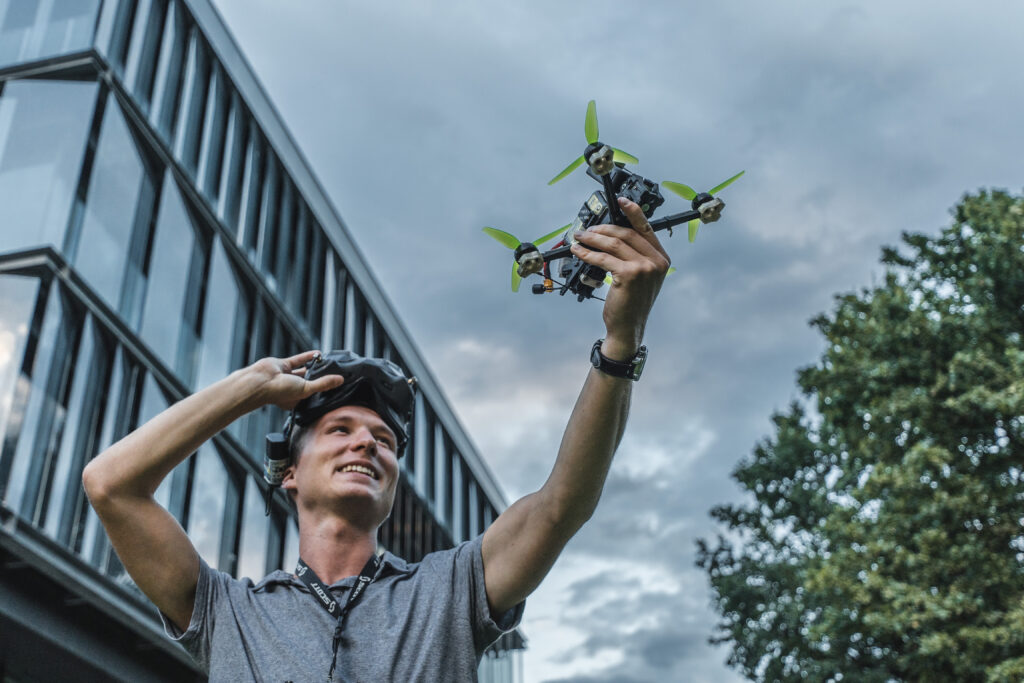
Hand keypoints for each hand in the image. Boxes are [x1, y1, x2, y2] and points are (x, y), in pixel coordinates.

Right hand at [249, 350, 345, 410]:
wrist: (259, 381)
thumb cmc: (278, 392)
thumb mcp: (306, 389)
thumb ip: (323, 384)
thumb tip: (340, 380)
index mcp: (297, 400)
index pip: (315, 395)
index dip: (324, 390)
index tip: (337, 386)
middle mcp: (292, 389)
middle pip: (311, 381)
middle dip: (321, 377)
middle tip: (335, 372)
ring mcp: (288, 377)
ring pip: (305, 370)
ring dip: (315, 366)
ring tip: (329, 362)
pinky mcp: (283, 365)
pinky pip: (298, 360)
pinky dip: (308, 356)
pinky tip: (318, 353)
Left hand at [570, 197, 670, 359]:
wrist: (628, 327)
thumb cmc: (631, 303)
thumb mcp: (641, 277)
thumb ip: (635, 256)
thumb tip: (612, 235)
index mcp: (661, 258)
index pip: (645, 228)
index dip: (632, 212)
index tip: (621, 201)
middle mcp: (656, 261)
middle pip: (626, 233)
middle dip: (602, 228)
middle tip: (587, 229)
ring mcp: (644, 268)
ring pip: (613, 243)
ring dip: (592, 238)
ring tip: (579, 238)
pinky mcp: (629, 275)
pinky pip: (603, 258)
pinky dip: (588, 253)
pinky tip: (579, 252)